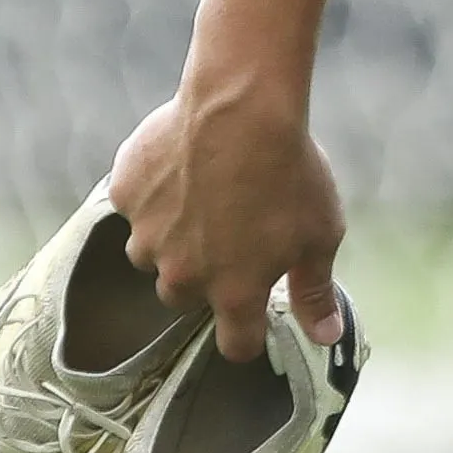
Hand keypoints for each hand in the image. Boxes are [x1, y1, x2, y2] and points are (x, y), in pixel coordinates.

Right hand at [101, 82, 347, 363]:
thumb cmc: (290, 173)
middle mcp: (183, 275)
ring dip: (170, 237)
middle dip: (202, 277)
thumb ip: (316, 292)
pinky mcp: (126, 195)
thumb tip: (326, 337)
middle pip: (184, 297)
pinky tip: (179, 164)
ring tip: (200, 197)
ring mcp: (147, 235)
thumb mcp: (319, 236)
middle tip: (227, 235)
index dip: (247, 333)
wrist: (241, 107)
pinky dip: (152, 193)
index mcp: (234, 293)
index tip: (255, 313)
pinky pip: (133, 205)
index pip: (235, 344)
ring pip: (151, 252)